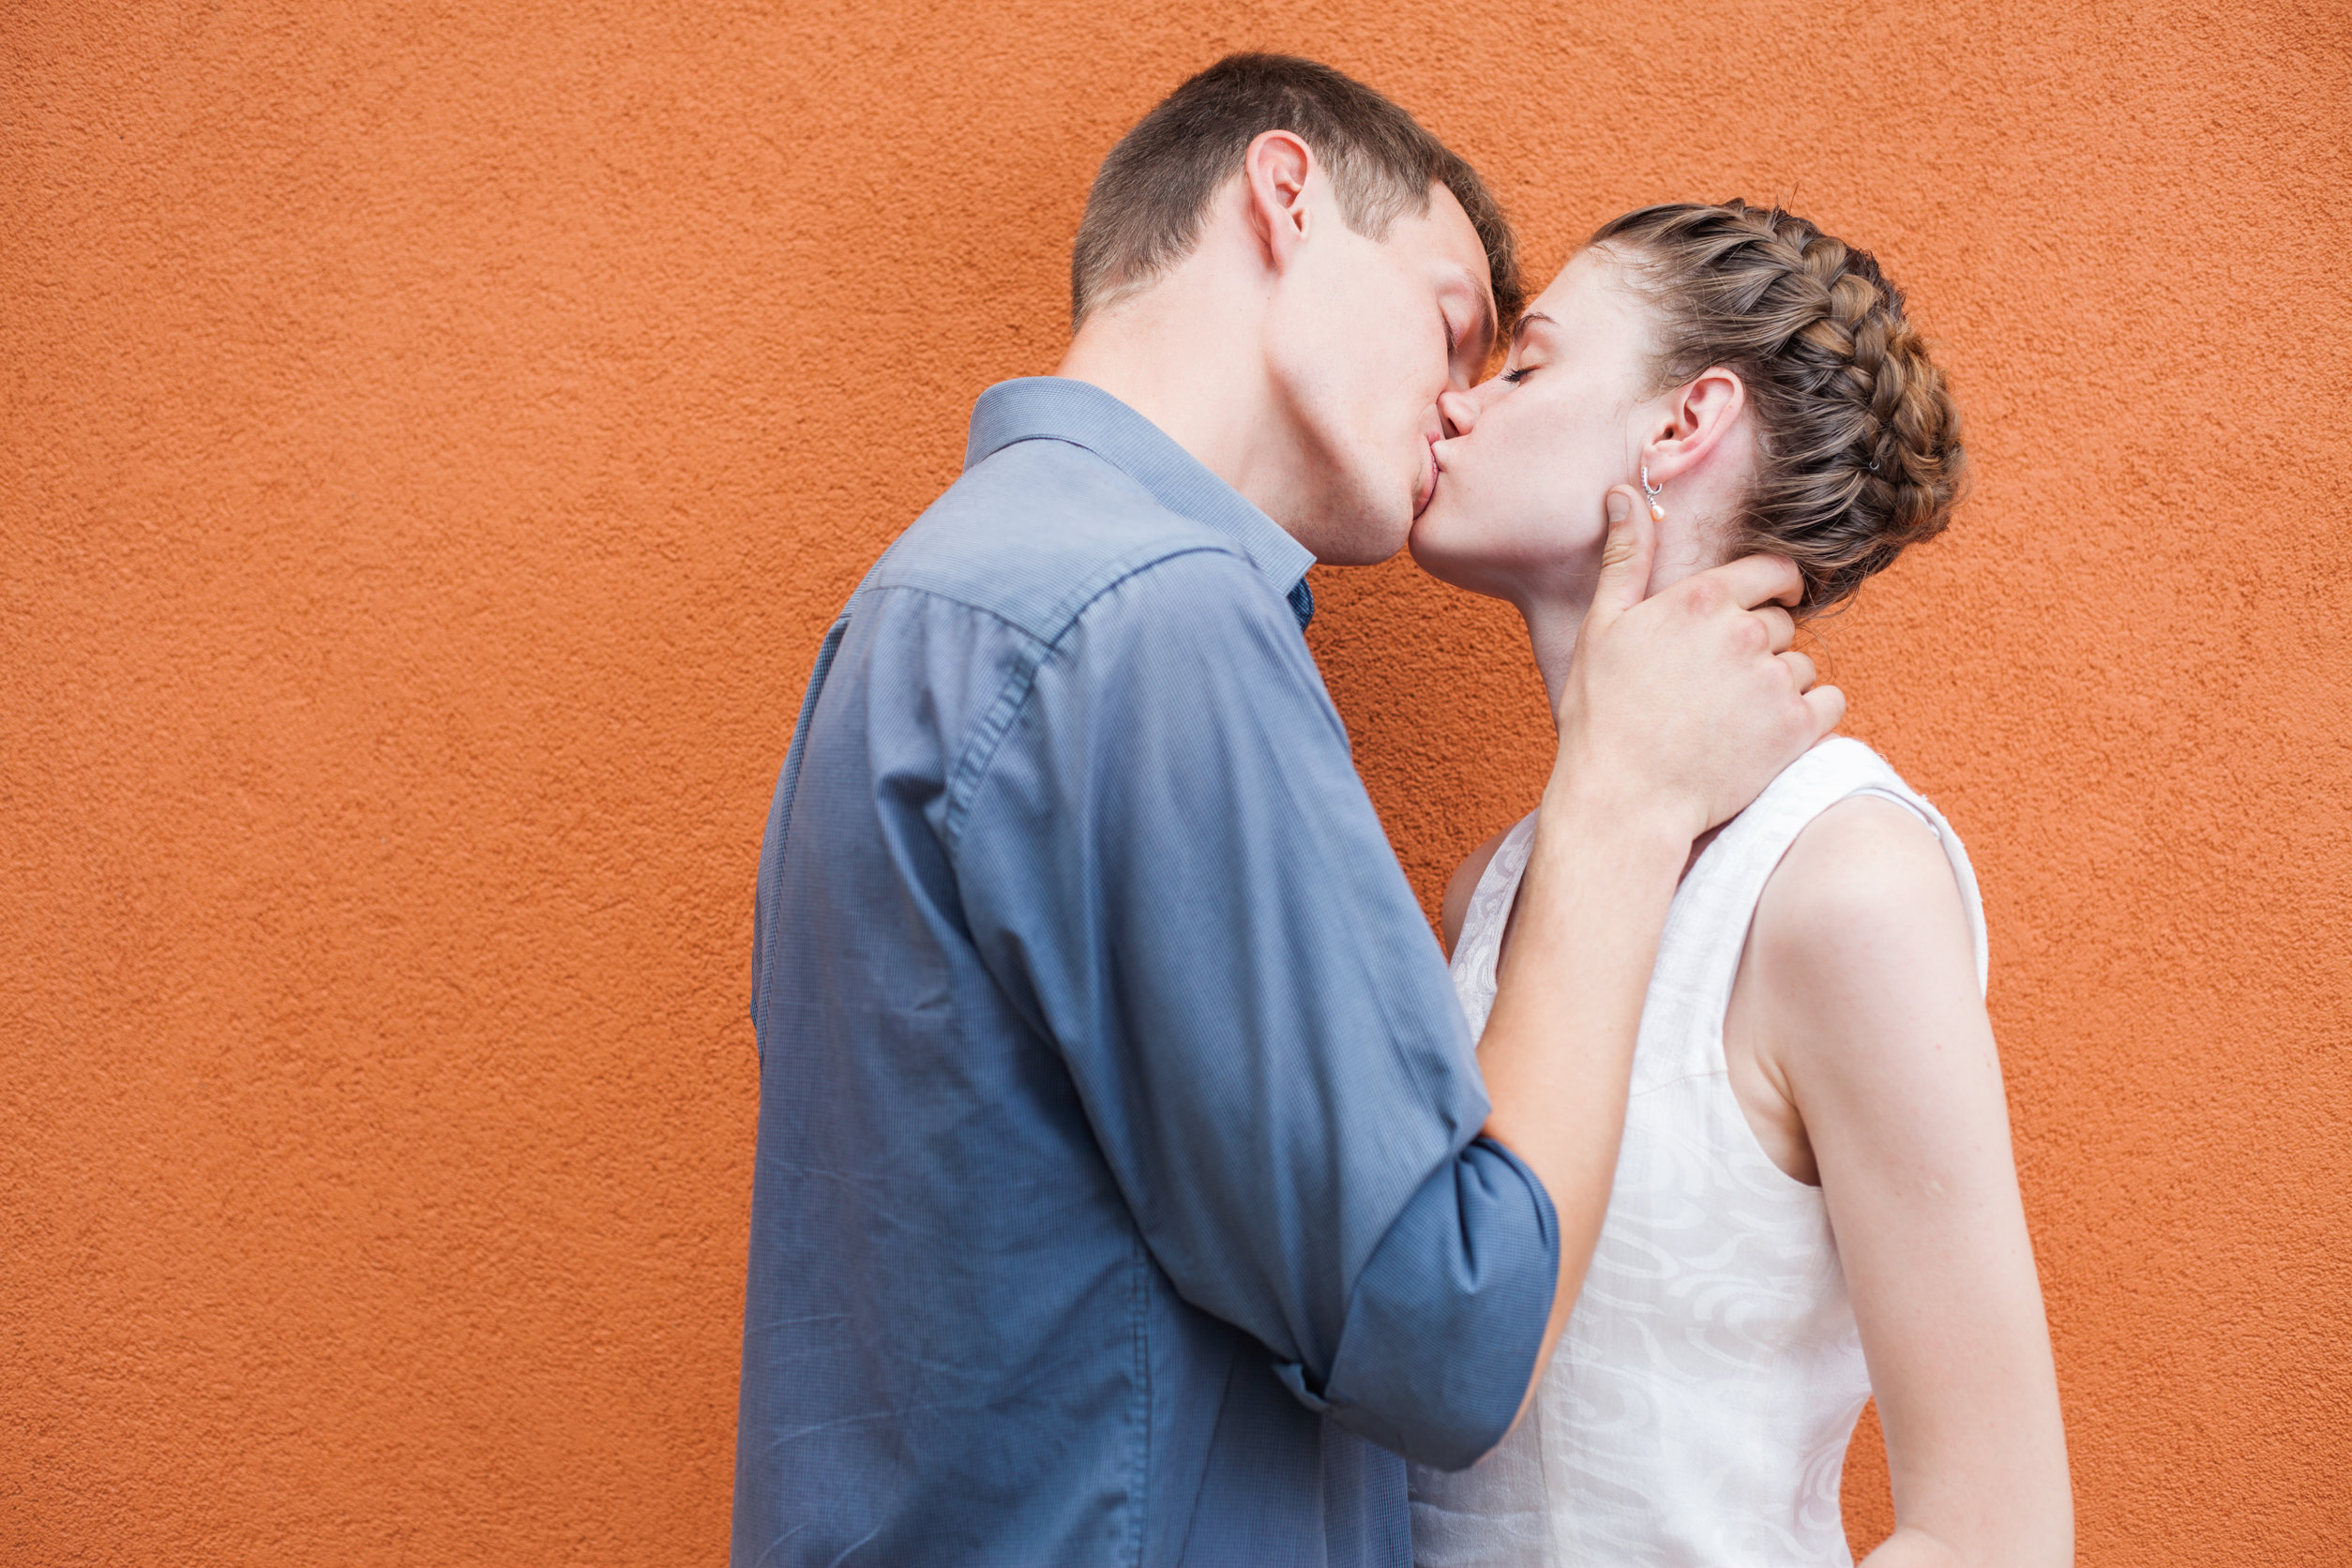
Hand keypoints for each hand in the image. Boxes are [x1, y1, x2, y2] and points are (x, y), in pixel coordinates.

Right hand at [1550, 484, 1842, 837]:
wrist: (1624, 798)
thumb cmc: (1603, 714)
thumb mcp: (1602, 626)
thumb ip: (1625, 557)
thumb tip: (1625, 493)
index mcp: (1702, 600)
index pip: (1771, 571)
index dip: (1773, 589)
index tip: (1766, 607)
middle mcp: (1745, 633)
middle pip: (1785, 624)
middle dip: (1763, 647)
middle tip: (1720, 684)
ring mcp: (1773, 681)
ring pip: (1804, 665)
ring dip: (1781, 684)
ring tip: (1735, 715)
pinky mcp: (1796, 729)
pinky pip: (1830, 702)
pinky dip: (1810, 715)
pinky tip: (1769, 732)